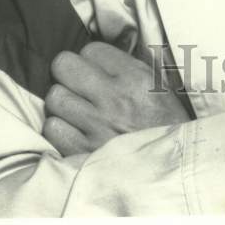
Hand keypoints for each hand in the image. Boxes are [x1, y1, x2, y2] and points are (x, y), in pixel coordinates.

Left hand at [43, 42, 189, 156]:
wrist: (172, 174)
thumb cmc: (167, 128)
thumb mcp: (161, 89)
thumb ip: (131, 68)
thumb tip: (99, 55)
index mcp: (136, 79)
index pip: (91, 50)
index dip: (91, 60)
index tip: (96, 72)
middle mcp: (114, 99)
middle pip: (64, 66)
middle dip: (67, 73)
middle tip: (77, 85)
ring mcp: (97, 127)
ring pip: (54, 98)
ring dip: (62, 104)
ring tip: (76, 111)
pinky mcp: (82, 153)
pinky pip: (52, 129)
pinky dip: (59, 130)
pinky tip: (74, 132)